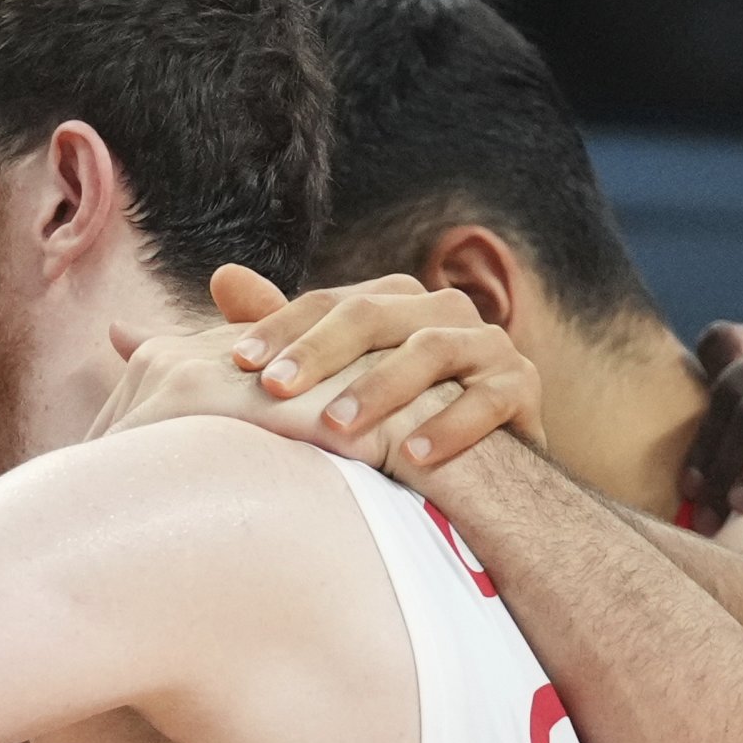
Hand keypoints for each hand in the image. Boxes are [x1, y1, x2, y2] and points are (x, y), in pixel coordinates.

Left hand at [214, 264, 544, 465]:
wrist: (488, 465)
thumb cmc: (395, 416)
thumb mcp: (340, 375)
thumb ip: (289, 330)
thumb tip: (222, 276)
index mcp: (394, 302)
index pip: (330, 302)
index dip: (283, 328)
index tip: (240, 363)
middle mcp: (441, 311)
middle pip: (374, 315)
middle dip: (320, 352)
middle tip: (274, 389)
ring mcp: (487, 345)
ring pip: (432, 350)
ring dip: (382, 389)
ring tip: (336, 428)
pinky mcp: (520, 387)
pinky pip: (488, 400)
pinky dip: (450, 426)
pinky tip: (411, 457)